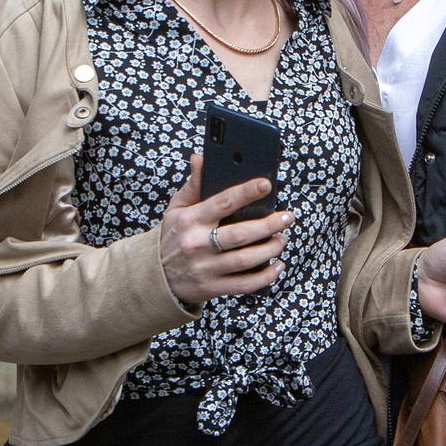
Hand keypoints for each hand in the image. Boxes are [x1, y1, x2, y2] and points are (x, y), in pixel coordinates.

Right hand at [161, 155, 291, 304]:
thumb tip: (200, 157)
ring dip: (270, 249)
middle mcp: (198, 244)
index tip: (266, 185)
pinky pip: (245, 285)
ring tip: (282, 238)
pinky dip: (266, 277)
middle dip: (268, 225)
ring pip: (245, 260)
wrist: (157, 277)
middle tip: (287, 217)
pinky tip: (277, 265)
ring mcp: (206, 268)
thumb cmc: (173, 236)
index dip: (246, 192)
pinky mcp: (213, 287)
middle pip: (240, 234)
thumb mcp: (177, 208)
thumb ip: (193, 184)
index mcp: (190, 220)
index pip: (222, 202)